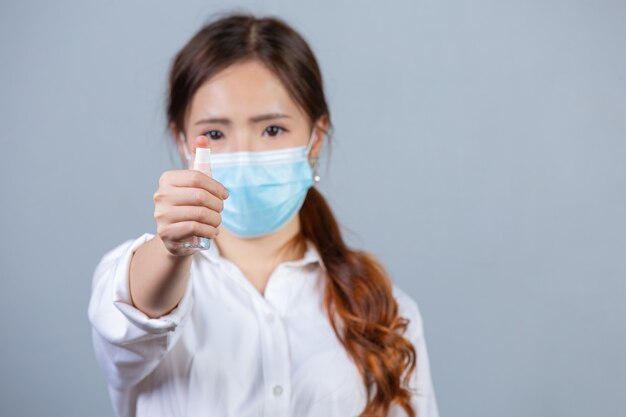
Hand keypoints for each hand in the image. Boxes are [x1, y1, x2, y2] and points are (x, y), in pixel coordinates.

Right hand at [153, 135, 228, 255]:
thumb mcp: (194, 182)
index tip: (224, 195)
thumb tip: (203, 138)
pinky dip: (209, 231)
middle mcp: (160, 195)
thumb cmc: (189, 204)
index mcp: (167, 179)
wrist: (175, 235)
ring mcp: (161, 215)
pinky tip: (212, 231)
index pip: (198, 177)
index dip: (216, 187)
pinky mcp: (166, 233)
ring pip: (199, 213)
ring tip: (217, 222)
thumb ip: (200, 159)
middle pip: (200, 196)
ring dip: (215, 219)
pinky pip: (195, 228)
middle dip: (217, 205)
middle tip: (221, 210)